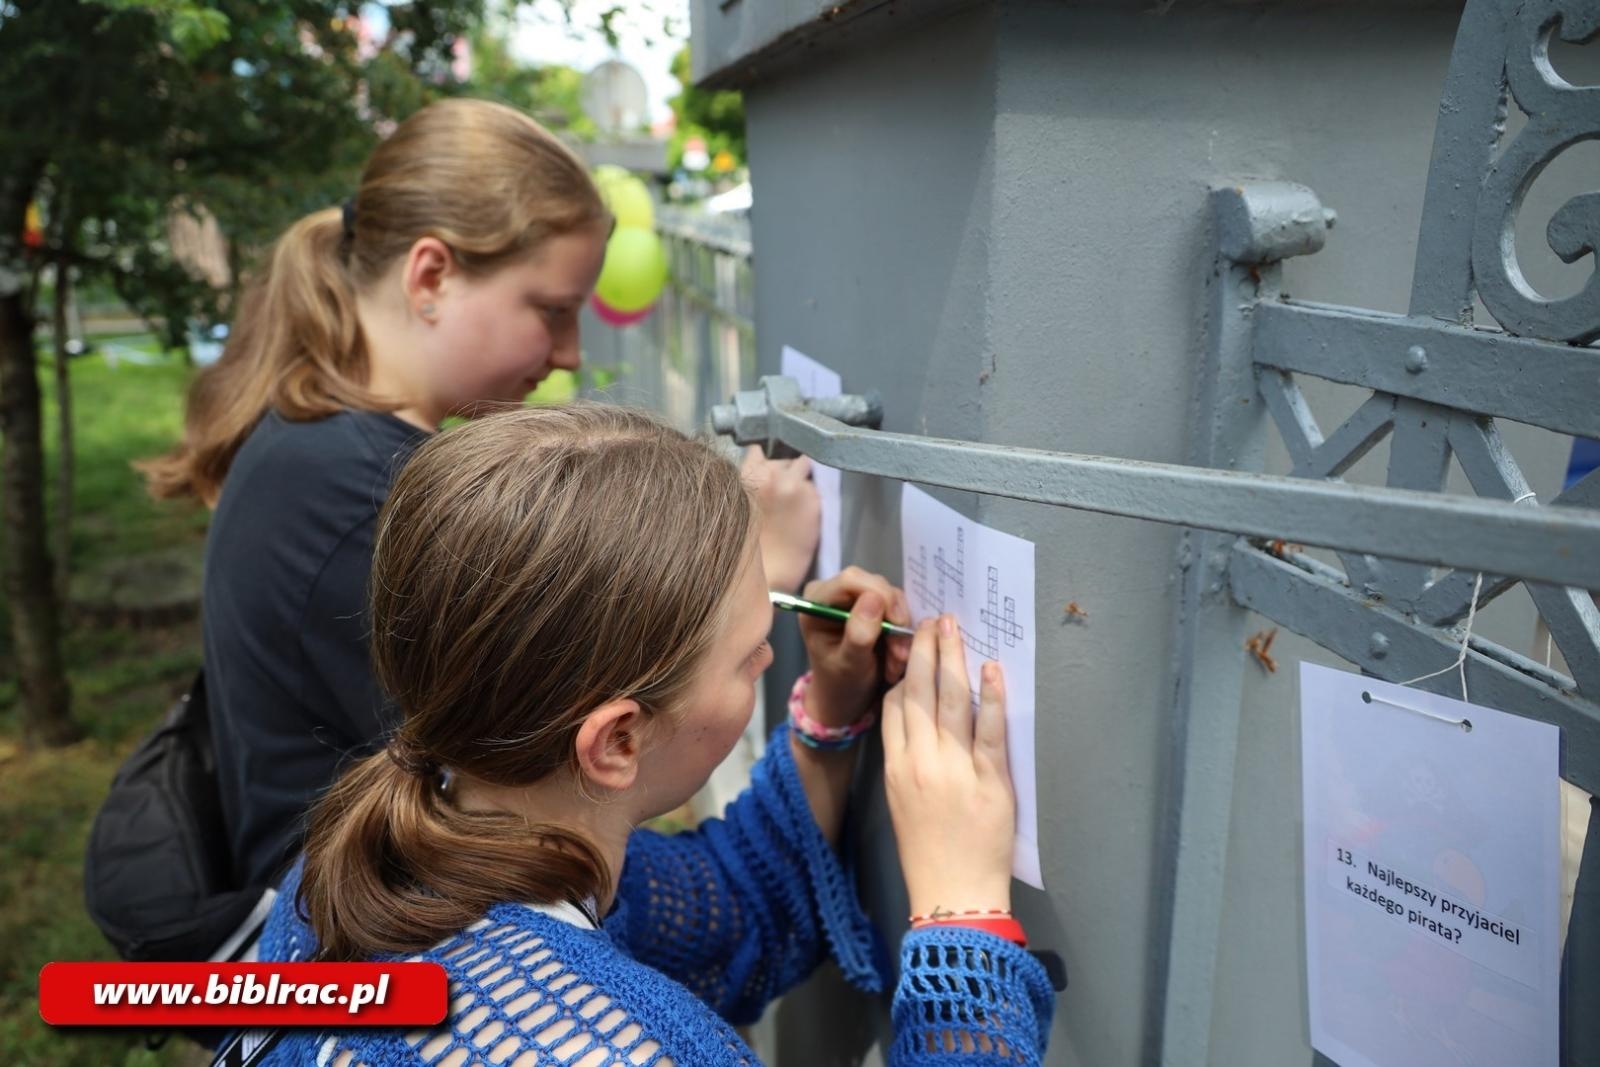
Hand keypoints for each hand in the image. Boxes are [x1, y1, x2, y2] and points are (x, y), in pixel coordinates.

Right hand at [742, 446, 820, 594]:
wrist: (766, 578)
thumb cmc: (744, 548)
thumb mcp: (736, 506)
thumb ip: (748, 485)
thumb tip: (762, 473)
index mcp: (746, 475)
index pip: (757, 451)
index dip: (764, 463)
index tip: (767, 475)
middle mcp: (772, 473)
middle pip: (784, 459)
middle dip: (784, 473)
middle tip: (781, 496)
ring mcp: (795, 485)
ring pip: (804, 468)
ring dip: (801, 480)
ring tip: (795, 504)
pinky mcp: (814, 500)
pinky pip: (815, 489)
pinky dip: (811, 499)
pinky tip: (802, 517)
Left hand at [797, 567, 911, 729]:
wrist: (846, 694)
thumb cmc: (840, 682)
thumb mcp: (849, 665)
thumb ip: (858, 635)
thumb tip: (874, 600)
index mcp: (815, 602)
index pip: (851, 580)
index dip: (880, 595)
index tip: (897, 625)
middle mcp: (832, 591)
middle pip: (875, 584)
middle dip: (894, 619)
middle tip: (900, 655)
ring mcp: (853, 594)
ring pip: (891, 596)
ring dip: (900, 630)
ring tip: (896, 661)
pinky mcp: (872, 601)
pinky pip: (897, 606)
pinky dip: (902, 631)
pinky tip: (896, 655)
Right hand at [882, 616, 1013, 919]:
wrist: (952, 895)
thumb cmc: (928, 853)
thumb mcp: (901, 802)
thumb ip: (906, 761)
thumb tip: (915, 723)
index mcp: (896, 768)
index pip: (895, 706)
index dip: (905, 672)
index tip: (914, 646)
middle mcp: (921, 762)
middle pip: (921, 693)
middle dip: (928, 651)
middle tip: (934, 619)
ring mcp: (955, 769)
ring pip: (952, 701)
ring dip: (955, 659)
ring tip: (955, 629)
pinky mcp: (989, 781)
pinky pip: (990, 729)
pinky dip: (992, 696)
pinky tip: (992, 669)